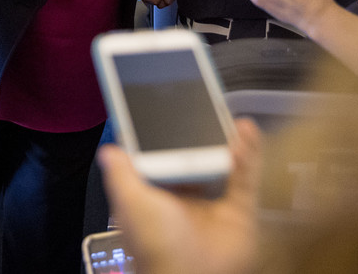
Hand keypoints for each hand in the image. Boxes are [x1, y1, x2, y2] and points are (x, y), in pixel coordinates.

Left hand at [98, 119, 262, 273]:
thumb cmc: (156, 250)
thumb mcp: (131, 204)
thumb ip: (121, 175)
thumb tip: (108, 151)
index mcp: (154, 201)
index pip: (158, 162)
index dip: (163, 138)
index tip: (166, 112)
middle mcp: (183, 204)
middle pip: (193, 161)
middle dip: (198, 136)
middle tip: (200, 108)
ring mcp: (212, 209)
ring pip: (222, 166)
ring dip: (225, 141)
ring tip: (223, 115)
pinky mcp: (239, 216)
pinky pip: (245, 180)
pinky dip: (249, 156)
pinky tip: (246, 131)